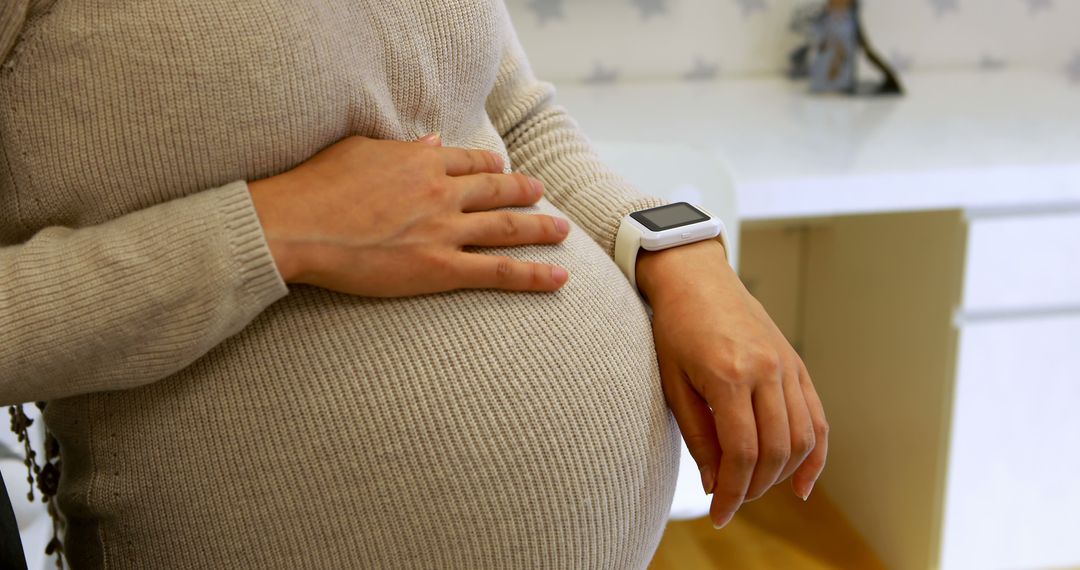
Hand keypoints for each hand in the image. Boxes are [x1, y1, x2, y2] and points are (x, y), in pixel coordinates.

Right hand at [247, 134, 570, 296]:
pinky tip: (559, 276)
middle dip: (525, 192)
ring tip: (562, 230)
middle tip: (543, 194)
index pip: (469, 161)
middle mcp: (442, 192)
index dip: (491, 165)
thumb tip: (433, 143)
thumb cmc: (316, 187)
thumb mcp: (360, 150)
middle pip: (497, 191)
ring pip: (508, 228)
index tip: (502, 167)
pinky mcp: (441, 268)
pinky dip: (534, 275)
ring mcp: (445, 231)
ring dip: (541, 228)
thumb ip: (402, 149)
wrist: (297, 225)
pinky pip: (499, 272)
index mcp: (421, 162)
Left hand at [637, 239, 828, 528]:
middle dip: (754, 487)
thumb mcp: (673, 383)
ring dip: (781, 475)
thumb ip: (698, 435)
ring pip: (802, 438)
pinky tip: (801, 484)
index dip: (732, 491)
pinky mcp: (796, 364)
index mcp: (729, 374)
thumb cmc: (674, 329)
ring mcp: (787, 365)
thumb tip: (715, 484)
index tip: (719, 514)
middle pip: (775, 450)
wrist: (695, 279)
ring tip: (754, 489)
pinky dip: (814, 454)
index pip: (741, 452)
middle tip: (731, 501)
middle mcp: (766, 370)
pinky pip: (816, 417)